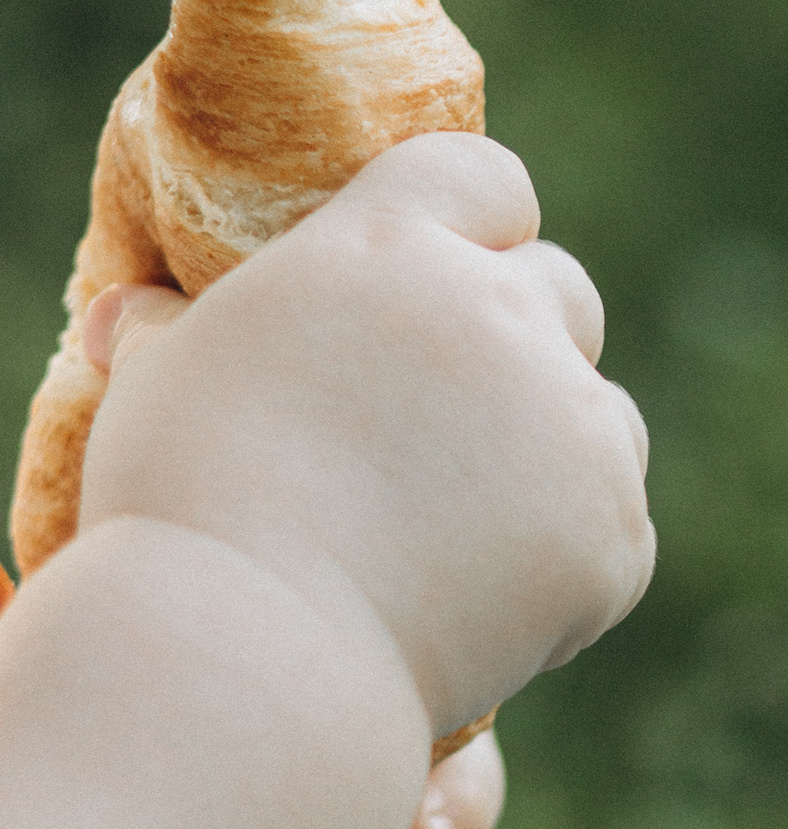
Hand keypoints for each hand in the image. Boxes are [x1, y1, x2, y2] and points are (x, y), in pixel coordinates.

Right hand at [77, 134, 653, 744]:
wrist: (259, 649)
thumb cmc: (187, 504)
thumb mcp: (159, 384)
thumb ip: (175, 332)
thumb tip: (131, 314)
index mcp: (394, 246)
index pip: (483, 179)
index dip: (476, 225)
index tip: (449, 273)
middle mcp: (504, 314)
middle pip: (561, 291)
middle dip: (522, 340)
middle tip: (448, 422)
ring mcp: (573, 424)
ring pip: (606, 414)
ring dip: (558, 449)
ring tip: (466, 523)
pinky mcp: (612, 533)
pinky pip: (616, 531)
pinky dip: (570, 562)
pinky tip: (488, 602)